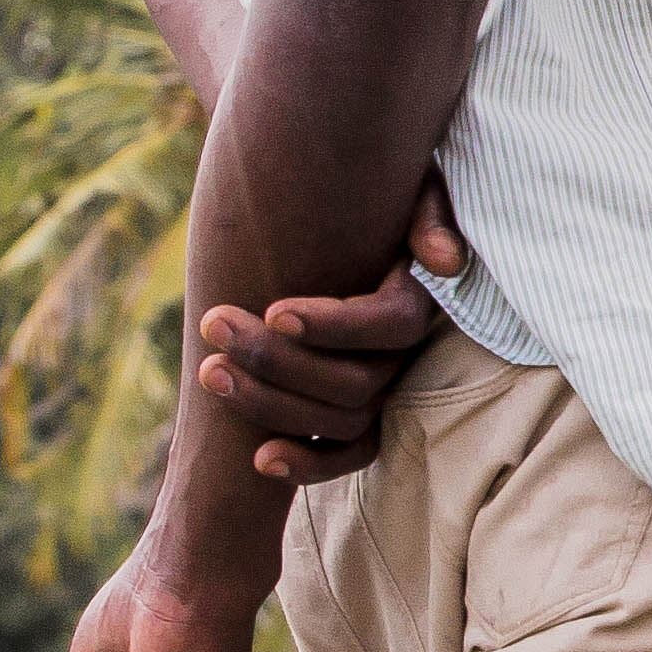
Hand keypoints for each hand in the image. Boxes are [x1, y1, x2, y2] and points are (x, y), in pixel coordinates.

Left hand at [192, 173, 468, 484]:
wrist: (323, 210)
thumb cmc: (362, 192)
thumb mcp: (405, 186)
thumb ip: (426, 211)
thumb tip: (442, 261)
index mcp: (415, 299)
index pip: (391, 326)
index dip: (335, 326)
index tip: (274, 310)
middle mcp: (403, 352)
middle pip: (354, 381)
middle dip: (276, 360)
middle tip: (214, 323)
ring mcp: (378, 387)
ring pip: (339, 421)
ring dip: (269, 404)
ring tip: (209, 369)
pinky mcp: (353, 415)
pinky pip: (346, 455)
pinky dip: (307, 465)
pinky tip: (259, 459)